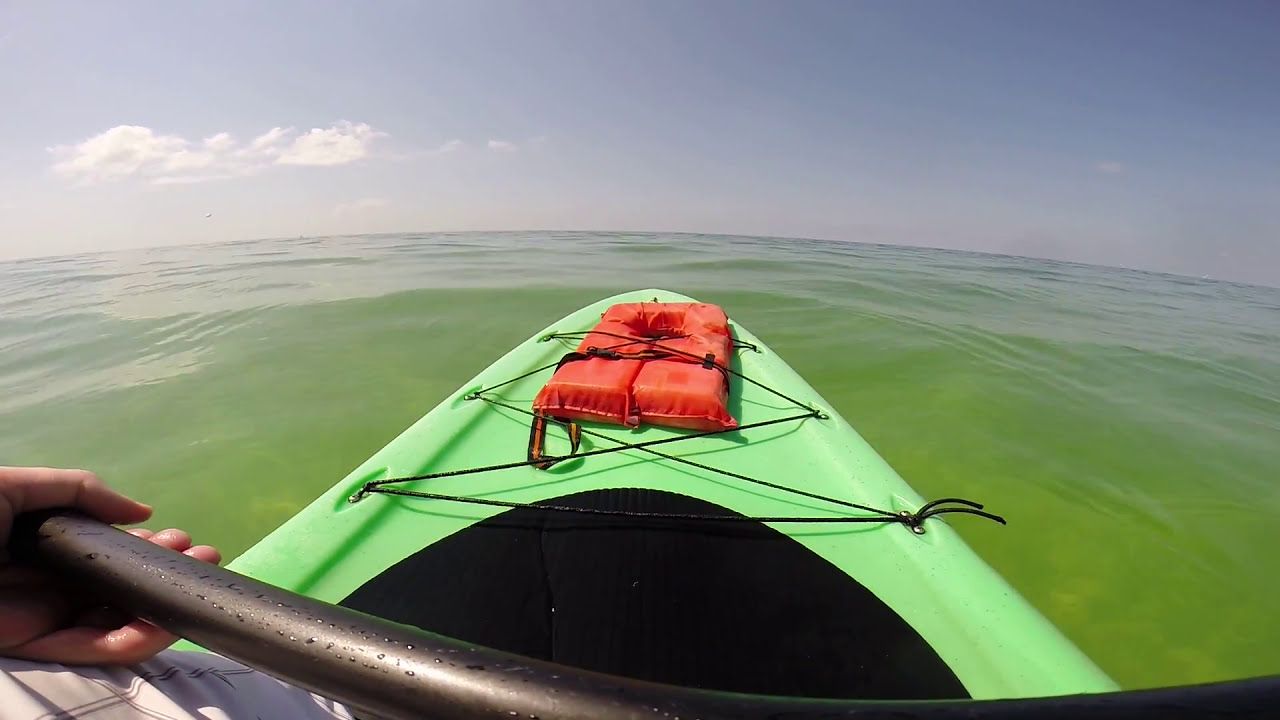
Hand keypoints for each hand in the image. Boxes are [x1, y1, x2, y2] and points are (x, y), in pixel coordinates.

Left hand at [0, 466, 220, 665]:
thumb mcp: (12, 486)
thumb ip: (76, 491)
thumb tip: (139, 510)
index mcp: (35, 542)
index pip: (101, 551)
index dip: (144, 547)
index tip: (183, 538)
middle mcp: (40, 580)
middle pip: (113, 586)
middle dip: (163, 574)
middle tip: (205, 559)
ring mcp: (34, 615)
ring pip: (108, 621)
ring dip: (159, 608)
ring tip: (198, 581)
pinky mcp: (25, 644)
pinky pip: (85, 647)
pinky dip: (128, 640)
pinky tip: (161, 622)